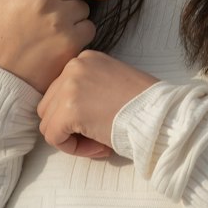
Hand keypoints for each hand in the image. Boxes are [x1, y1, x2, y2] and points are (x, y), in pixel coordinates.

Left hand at [38, 51, 156, 158]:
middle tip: (97, 137)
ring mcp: (69, 87)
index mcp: (85, 58)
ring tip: (98, 143)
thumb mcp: (112, 83)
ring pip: (48, 123)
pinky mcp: (69, 110)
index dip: (76, 114)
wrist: (160, 114)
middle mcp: (73, 66)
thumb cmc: (144, 105)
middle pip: (49, 106)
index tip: (100, 122)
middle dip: (69, 126)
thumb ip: (88, 90)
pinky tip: (98, 147)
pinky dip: (71, 148)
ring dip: (71, 138)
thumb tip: (67, 114)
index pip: (60, 91)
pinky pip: (54, 137)